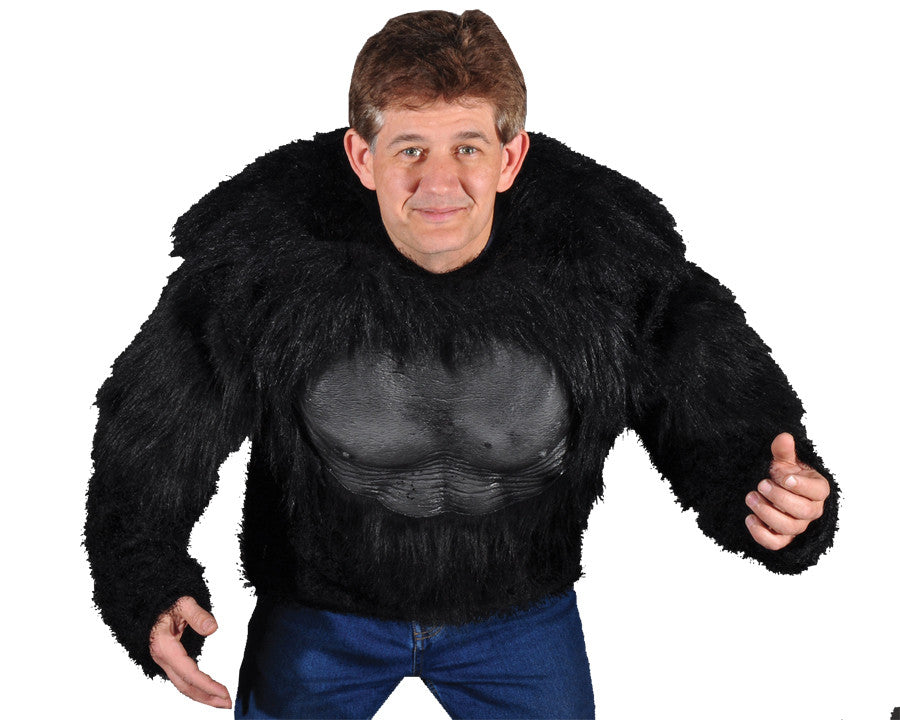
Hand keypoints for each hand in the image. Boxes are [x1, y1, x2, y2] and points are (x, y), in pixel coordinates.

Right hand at [149, 596, 231, 708]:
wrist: (150, 603)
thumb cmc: (166, 601)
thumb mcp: (183, 602)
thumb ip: (197, 614)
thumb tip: (212, 628)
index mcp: (164, 646)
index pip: (188, 673)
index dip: (207, 685)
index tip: (225, 692)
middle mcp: (163, 657)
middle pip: (185, 685)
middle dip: (206, 697)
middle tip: (227, 703)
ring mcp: (164, 660)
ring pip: (183, 684)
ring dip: (202, 695)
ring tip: (221, 701)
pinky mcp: (169, 659)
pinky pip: (182, 678)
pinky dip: (195, 687)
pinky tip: (207, 690)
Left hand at [744, 432, 829, 549]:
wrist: (772, 488)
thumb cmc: (783, 474)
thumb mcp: (783, 460)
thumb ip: (783, 451)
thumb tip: (784, 437)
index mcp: (816, 489)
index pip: (818, 491)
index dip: (801, 486)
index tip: (783, 477)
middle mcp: (811, 509)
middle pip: (804, 511)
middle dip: (780, 498)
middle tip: (761, 484)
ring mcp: (797, 525)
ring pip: (790, 528)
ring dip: (768, 513)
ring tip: (751, 497)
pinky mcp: (782, 536)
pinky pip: (775, 543)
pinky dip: (762, 534)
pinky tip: (749, 518)